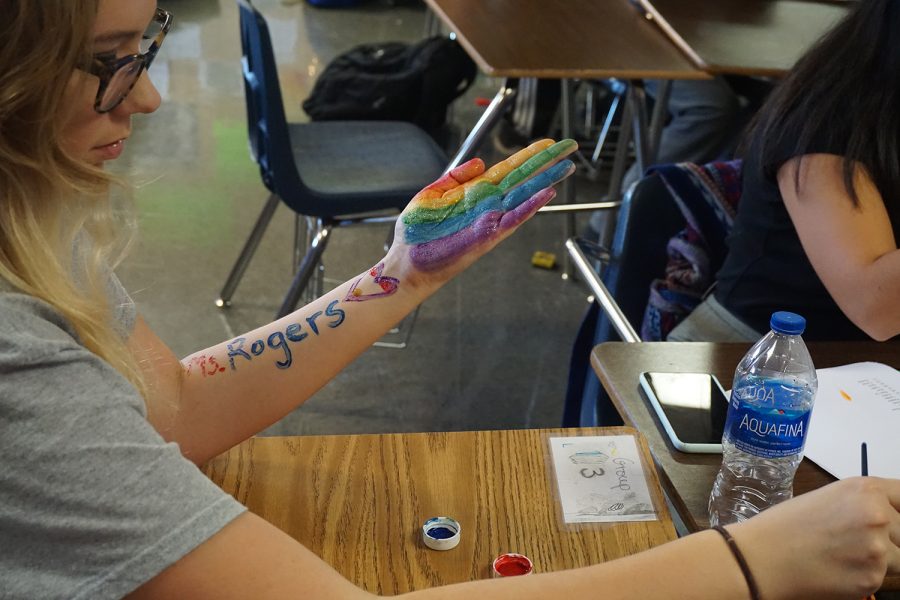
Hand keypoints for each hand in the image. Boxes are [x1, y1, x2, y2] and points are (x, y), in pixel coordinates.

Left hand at [375, 139, 575, 293]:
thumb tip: (480, 162)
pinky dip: (531, 205)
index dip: (528, 155)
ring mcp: (490, 219)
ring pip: (525, 195)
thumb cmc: (416, 232)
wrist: (406, 260)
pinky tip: (548, 192)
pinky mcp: (488, 235)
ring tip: (567, 166)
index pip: (508, 169)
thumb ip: (455, 177)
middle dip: (546, 162)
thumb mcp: (431, 194)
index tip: (547, 143)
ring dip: (547, 180)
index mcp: (474, 192)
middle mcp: (487, 204)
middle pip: (523, 178)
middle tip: (569, 147)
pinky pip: (515, 217)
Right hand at [731, 477, 899, 599]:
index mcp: (866, 489)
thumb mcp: (831, 498)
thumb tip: (893, 517)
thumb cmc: (787, 525)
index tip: (899, 520)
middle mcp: (877, 515)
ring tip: (845, 556)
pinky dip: (864, 576)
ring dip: (880, 560)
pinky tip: (838, 568)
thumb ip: (866, 504)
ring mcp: (877, 548)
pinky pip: (881, 577)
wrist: (763, 555)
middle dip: (892, 540)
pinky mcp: (872, 577)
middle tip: (859, 544)